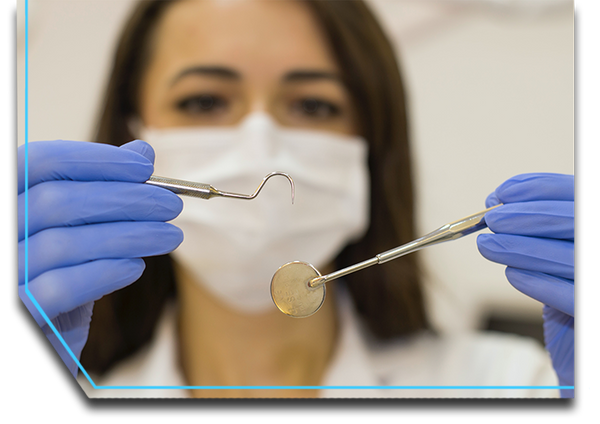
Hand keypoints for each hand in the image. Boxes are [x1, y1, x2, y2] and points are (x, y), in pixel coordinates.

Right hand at [18, 140, 183, 376]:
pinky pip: (59, 288)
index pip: (39, 162)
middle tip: (171, 206)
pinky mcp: (17, 313)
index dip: (94, 160)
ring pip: (62, 244)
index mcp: (6, 201)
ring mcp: (2, 273)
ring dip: (129, 236)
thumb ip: (102, 192)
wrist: (46, 341)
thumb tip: (141, 152)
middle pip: (54, 201)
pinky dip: (105, 273)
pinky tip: (136, 268)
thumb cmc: (59, 281)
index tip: (144, 168)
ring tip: (169, 237)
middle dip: (124, 199)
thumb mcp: (78, 232)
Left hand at [476, 173, 573, 397]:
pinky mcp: (599, 312)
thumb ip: (538, 225)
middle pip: (574, 221)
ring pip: (570, 257)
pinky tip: (513, 275)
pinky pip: (571, 296)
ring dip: (522, 248)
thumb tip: (497, 202)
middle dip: (526, 216)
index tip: (501, 194)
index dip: (540, 188)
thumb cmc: (570, 290)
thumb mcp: (557, 249)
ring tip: (488, 246)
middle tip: (491, 220)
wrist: (583, 353)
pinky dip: (539, 282)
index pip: (578, 194)